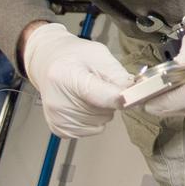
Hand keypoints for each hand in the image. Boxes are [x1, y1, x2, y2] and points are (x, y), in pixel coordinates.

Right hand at [22, 22, 132, 137]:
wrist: (48, 62)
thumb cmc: (74, 56)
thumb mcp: (99, 55)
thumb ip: (117, 75)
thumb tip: (136, 93)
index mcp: (69, 77)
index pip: (101, 96)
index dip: (119, 98)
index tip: (129, 97)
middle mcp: (59, 101)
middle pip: (103, 112)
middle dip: (108, 100)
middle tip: (97, 85)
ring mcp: (58, 117)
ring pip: (100, 123)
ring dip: (101, 110)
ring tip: (88, 93)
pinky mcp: (59, 128)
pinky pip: (91, 130)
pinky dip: (92, 119)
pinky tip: (83, 104)